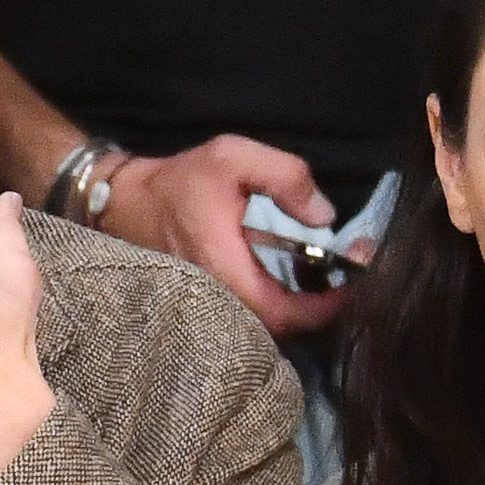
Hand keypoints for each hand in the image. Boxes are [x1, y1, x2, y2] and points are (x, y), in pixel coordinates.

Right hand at [98, 135, 355, 339]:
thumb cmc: (181, 180)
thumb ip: (286, 177)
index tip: (356, 276)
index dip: (329, 304)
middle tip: (353, 268)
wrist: (128, 202)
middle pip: (289, 326)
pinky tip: (306, 270)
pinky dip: (291, 297)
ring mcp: (220, 307)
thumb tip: (325, 217)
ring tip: (336, 268)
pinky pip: (262, 311)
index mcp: (227, 271)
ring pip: (276, 323)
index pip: (288, 313)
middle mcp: (223, 301)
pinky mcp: (219, 302)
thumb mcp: (233, 157)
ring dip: (311, 301)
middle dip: (328, 303)